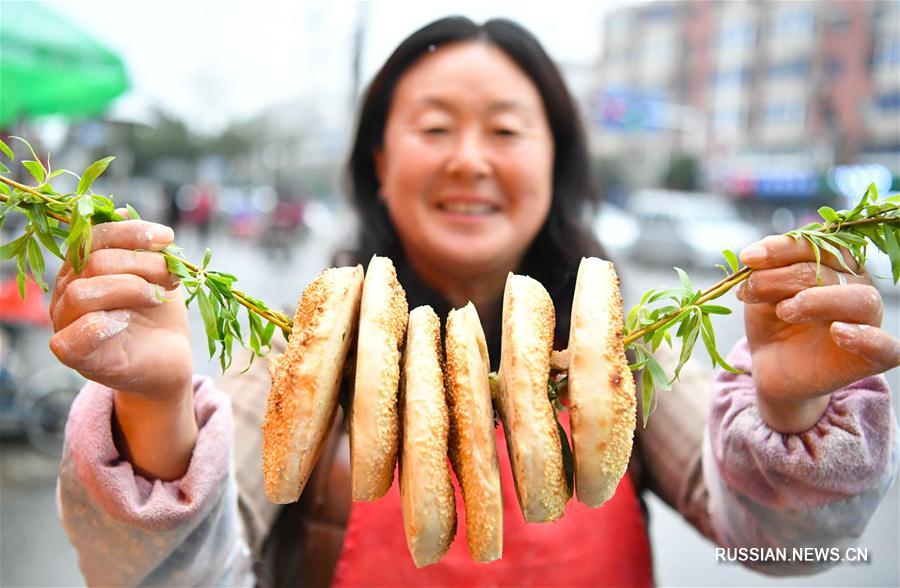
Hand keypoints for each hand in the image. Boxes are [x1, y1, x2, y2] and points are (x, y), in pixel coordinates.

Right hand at [49, 215, 192, 401]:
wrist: (170, 361)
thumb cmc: (159, 317)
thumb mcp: (156, 275)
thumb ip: (138, 246)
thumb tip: (121, 208)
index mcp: (83, 267)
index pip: (94, 236)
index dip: (131, 232)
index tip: (168, 238)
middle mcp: (67, 291)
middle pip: (93, 262)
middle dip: (142, 264)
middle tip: (172, 277)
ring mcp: (65, 323)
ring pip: (83, 292)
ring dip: (131, 289)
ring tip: (158, 298)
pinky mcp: (73, 354)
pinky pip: (74, 335)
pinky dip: (105, 323)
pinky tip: (128, 320)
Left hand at [736, 235, 899, 431]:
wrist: (770, 367)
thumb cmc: (772, 323)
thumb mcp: (761, 295)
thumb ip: (764, 272)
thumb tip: (755, 255)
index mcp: (834, 264)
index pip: (819, 244)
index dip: (784, 248)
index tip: (749, 258)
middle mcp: (856, 287)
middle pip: (833, 270)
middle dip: (785, 277)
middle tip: (753, 291)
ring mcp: (868, 321)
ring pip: (862, 299)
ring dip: (817, 301)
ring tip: (783, 311)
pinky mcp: (872, 356)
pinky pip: (888, 347)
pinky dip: (867, 338)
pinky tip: (838, 332)